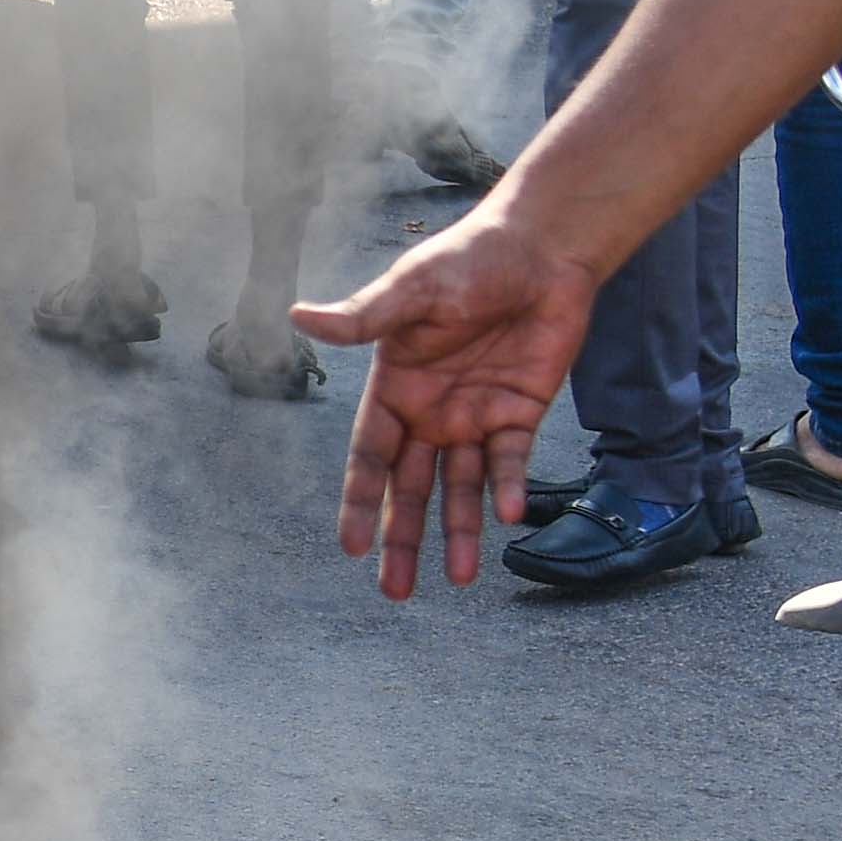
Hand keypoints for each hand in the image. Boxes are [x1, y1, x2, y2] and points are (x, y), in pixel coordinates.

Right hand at [291, 207, 595, 594]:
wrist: (543, 248)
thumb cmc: (470, 258)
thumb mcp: (414, 290)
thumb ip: (366, 318)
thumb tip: (298, 316)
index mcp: (395, 386)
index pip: (371, 455)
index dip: (361, 501)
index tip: (352, 546)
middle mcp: (431, 410)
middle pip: (411, 487)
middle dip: (403, 537)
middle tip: (395, 592)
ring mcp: (476, 415)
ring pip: (462, 488)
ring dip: (460, 532)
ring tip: (460, 578)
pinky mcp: (520, 412)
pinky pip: (511, 461)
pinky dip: (509, 489)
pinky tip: (507, 517)